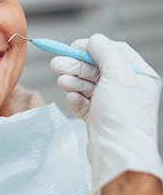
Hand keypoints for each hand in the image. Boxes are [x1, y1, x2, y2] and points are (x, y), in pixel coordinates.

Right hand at [50, 34, 162, 194]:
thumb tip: (95, 40)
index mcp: (138, 76)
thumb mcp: (117, 75)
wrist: (116, 154)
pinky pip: (83, 101)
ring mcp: (111, 104)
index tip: (72, 47)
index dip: (92, 48)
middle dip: (76, 66)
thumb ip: (105, 52)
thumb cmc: (123, 117)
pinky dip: (76, 99)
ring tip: (62, 81)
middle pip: (96, 68)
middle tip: (56, 64)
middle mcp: (126, 89)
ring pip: (87, 85)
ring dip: (73, 81)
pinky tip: (72, 99)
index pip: (114, 52)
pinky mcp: (98, 117)